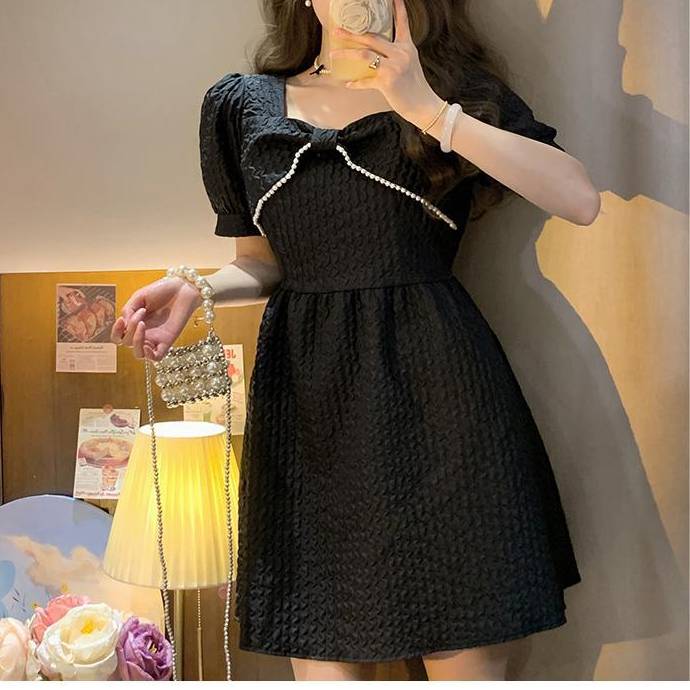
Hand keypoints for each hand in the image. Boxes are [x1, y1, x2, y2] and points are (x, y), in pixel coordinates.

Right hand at [110, 276, 201, 360]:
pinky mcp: (168, 341)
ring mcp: (155, 338)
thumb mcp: (139, 296)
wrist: (182, 288)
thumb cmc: (162, 290)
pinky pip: (156, 358)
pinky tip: (148, 345)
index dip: (116, 331)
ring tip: (142, 325)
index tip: (121, 320)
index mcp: (135, 323)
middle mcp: (144, 333)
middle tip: (143, 310)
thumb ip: (128, 310)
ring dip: (136, 341)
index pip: (118, 337)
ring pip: (138, 354)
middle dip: (130, 326)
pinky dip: (149, 356)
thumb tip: (124, 323)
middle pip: (127, 342)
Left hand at [331, 0, 443, 127]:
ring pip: (364, 54)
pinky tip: (348, 83)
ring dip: (346, 54)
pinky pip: (366, 81)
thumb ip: (395, 55)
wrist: (423, 105)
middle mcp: (400, 53)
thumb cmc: (415, 87)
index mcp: (407, 47)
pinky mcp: (387, 82)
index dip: (397, 8)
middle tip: (336, 30)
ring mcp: (393, 66)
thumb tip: (376, 53)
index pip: (401, 23)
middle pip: (372, 37)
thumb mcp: (409, 65)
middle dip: (352, 34)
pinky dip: (356, 83)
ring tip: (333, 54)